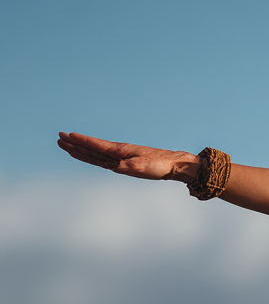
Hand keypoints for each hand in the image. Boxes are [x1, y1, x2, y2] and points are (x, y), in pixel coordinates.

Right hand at [57, 132, 197, 181]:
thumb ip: (127, 167)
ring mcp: (121, 157)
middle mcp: (118, 152)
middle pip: (92, 148)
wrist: (173, 165)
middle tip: (59, 137)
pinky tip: (90, 153)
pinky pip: (105, 158)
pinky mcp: (126, 162)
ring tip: (68, 143)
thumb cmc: (159, 165)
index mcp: (120, 151)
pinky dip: (94, 155)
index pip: (96, 145)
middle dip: (75, 144)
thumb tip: (114, 168)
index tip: (66, 135)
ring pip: (96, 153)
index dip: (81, 141)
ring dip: (81, 149)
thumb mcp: (143, 167)